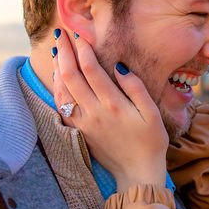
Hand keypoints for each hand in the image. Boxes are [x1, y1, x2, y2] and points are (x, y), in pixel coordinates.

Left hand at [51, 33, 168, 191]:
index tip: (81, 35)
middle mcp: (94, 112)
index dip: (83, 50)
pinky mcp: (79, 132)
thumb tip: (119, 66)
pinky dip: (57, 88)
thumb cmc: (150, 142)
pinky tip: (58, 77)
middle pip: (71, 76)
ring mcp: (83, 123)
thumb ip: (135, 87)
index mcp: (113, 105)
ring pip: (62, 91)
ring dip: (57, 68)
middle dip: (65, 53)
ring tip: (57, 51)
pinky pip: (61, 106)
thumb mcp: (152, 113)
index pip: (91, 70)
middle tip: (62, 35)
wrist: (137, 173)